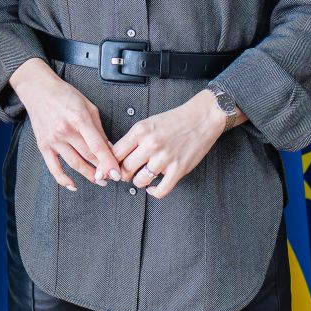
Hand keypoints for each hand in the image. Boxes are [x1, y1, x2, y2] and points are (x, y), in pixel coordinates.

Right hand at [8, 58, 118, 191]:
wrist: (38, 89)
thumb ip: (98, 128)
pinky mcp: (43, 145)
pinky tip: (73, 185)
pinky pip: (54, 167)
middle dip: (102, 169)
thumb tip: (109, 148)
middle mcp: (65, 130)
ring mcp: (53, 139)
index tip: (117, 174)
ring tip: (99, 180)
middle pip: (88, 156)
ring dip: (89, 175)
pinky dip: (63, 179)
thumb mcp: (88, 106)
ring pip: (74, 163)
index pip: (97, 146)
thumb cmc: (64, 95)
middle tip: (112, 177)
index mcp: (79, 118)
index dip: (109, 162)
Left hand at [112, 90, 228, 197]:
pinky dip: (154, 192)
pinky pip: (161, 190)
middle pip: (125, 169)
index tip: (108, 169)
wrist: (202, 118)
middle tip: (125, 174)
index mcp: (140, 131)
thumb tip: (115, 154)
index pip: (114, 154)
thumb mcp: (147, 123)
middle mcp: (150, 144)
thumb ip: (132, 139)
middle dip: (122, 174)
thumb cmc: (174, 120)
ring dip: (138, 182)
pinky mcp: (178, 169)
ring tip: (141, 176)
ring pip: (140, 181)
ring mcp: (165, 158)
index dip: (109, 164)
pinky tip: (152, 188)